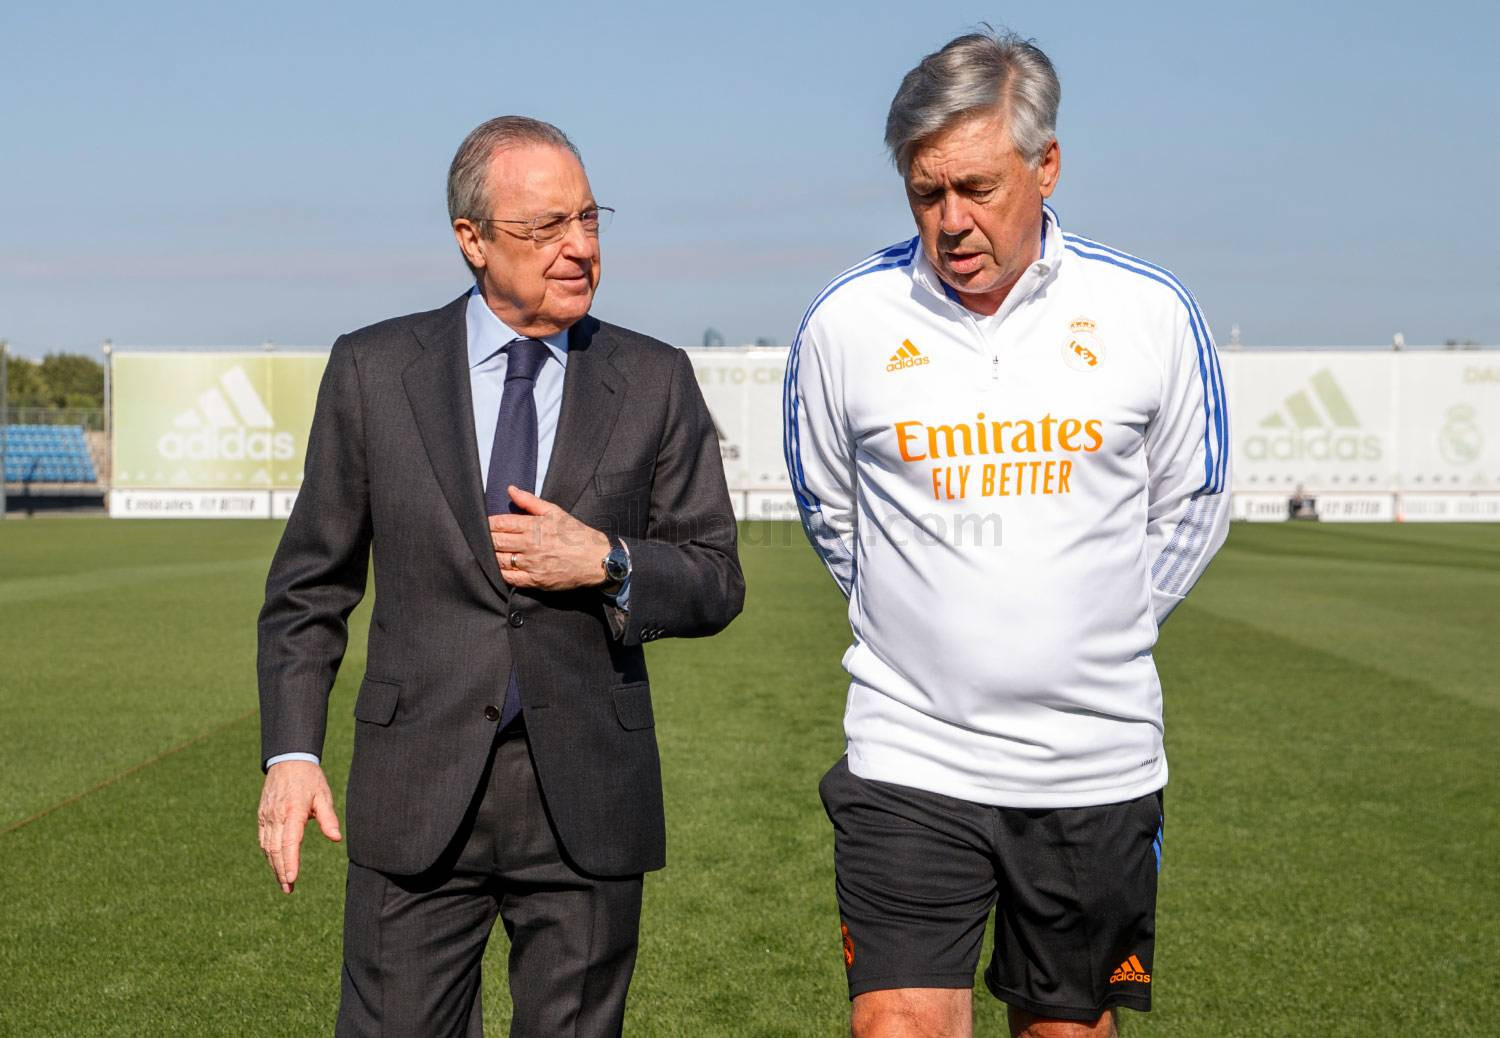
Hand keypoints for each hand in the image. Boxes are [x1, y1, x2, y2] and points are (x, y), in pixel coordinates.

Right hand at [257, 760, 341, 893]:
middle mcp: (276, 816)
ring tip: (284, 882)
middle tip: (288, 889)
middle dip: (281, 871)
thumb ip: (328, 818)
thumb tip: (336, 838)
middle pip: (276, 849)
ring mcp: (266, 816)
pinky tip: (276, 864)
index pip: (289, 842)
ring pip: (267, 847)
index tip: (292, 879)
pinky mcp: (262, 816)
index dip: (290, 862)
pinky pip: (263, 839)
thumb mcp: (323, 795)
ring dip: (274, 866)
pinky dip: (269, 854)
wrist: (287, 760)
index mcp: (292, 811)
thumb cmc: (310, 779)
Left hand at [489, 486, 610, 590]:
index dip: (488, 523)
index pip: (501, 523)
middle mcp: (530, 545)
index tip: (482, 523)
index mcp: (534, 526)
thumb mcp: (555, 512)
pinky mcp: (535, 581)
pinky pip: (510, 578)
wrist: (596, 559)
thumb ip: (530, 501)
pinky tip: (498, 567)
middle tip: (480, 537)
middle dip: (486, 539)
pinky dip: (500, 573)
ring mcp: (532, 565)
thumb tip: (510, 489)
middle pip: (496, 542)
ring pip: (499, 560)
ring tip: (487, 551)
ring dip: (490, 555)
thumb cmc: (576, 534)